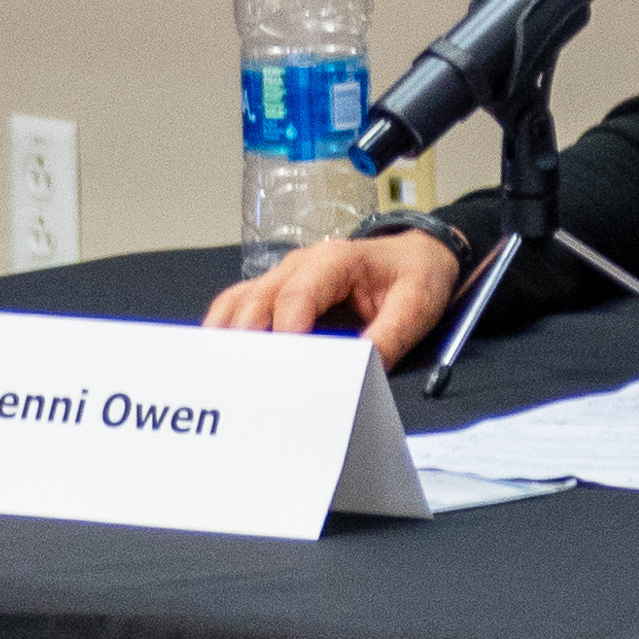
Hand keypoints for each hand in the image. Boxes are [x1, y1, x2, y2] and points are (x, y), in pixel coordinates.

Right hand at [208, 223, 471, 358]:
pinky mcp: (276, 292)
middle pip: (256, 300)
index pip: (297, 295)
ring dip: (228, 337)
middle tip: (244, 381)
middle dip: (248, 340)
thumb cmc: (414, 277)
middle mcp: (300, 264)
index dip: (286, 331)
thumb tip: (362, 371)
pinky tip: (222, 362)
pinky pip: (238, 307)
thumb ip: (390, 338)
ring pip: (238, 302)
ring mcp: (283, 277)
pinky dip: (226, 332)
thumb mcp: (415, 307)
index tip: (282, 368)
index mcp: (335, 260)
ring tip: (223, 376)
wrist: (417, 256)